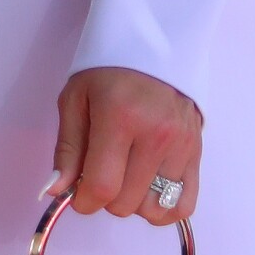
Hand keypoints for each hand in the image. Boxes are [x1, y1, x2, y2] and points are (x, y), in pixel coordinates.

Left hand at [48, 66, 200, 225]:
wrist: (154, 46)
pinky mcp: (197, 153)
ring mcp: (182, 146)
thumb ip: (67, 148)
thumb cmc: (107, 71)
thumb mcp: (75, 99)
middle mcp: (156, 135)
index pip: (102, 186)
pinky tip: (147, 190)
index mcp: (120, 118)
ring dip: (133, 202)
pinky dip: (163, 209)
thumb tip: (57, 192)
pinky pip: (184, 205)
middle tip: (100, 172)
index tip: (77, 195)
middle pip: (127, 203)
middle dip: (105, 198)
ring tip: (125, 176)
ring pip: (153, 209)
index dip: (83, 201)